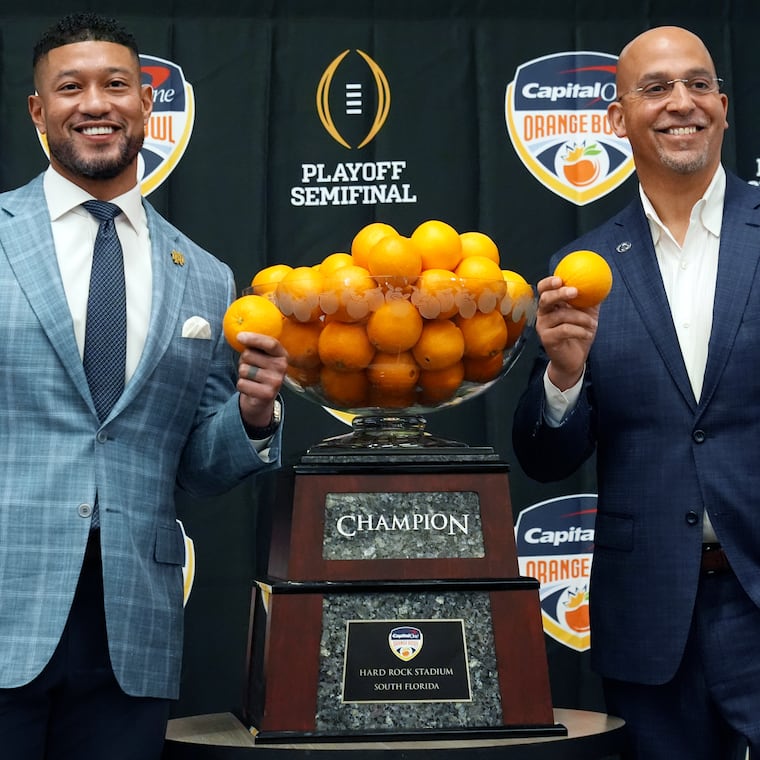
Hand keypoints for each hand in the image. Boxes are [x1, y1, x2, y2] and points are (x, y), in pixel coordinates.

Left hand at [235, 332, 288, 428]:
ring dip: (242, 374)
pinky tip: (250, 388)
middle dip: (244, 360)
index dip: (254, 338)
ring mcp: (276, 381)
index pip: (270, 343)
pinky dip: (241, 386)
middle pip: (249, 355)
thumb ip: (255, 345)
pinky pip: (242, 383)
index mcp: (282, 355)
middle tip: (251, 367)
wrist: (263, 398)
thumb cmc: (259, 371)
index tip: (239, 336)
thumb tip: (240, 335)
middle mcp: (282, 367)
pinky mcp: (267, 394)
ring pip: (244, 369)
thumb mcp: (262, 357)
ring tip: (251, 378)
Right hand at [535, 275, 598, 390]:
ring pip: (560, 315)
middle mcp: (543, 314)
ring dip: (581, 318)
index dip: (548, 282)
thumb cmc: (579, 334)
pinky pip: (565, 330)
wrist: (573, 359)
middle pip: (545, 299)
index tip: (560, 279)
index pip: (543, 289)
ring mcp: (543, 327)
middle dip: (560, 293)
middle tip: (575, 292)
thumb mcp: (587, 314)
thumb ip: (590, 299)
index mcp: (550, 305)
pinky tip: (587, 334)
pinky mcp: (547, 339)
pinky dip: (579, 331)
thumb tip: (601, 283)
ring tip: (593, 324)